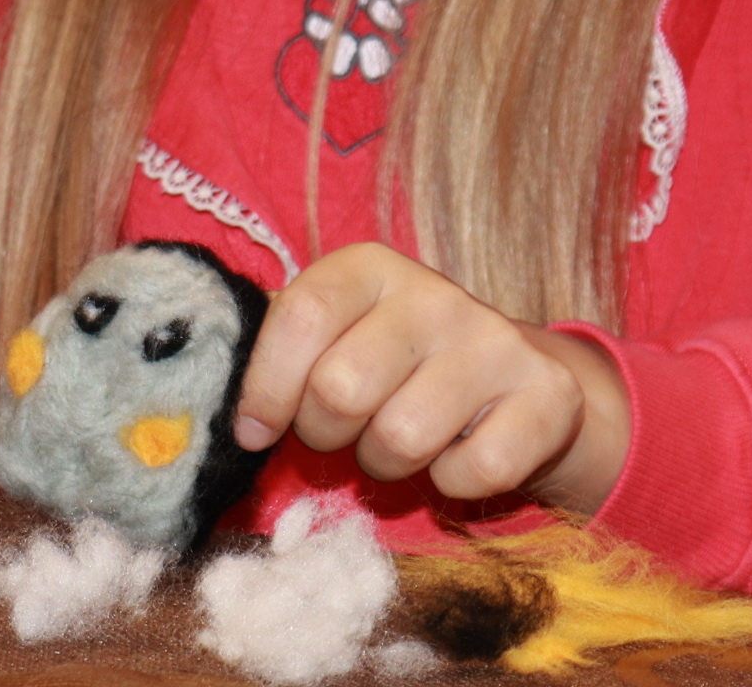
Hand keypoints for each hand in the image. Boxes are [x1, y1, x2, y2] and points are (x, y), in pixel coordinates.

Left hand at [231, 243, 631, 511]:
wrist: (516, 376)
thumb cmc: (392, 361)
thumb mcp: (334, 335)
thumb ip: (274, 348)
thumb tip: (204, 389)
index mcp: (368, 267)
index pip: (299, 317)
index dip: (266, 388)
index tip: (255, 430)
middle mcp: (434, 293)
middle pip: (341, 389)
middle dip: (328, 432)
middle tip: (344, 431)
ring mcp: (496, 341)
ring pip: (402, 437)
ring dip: (387, 461)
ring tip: (399, 439)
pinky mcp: (547, 395)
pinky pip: (472, 471)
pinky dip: (453, 484)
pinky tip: (457, 454)